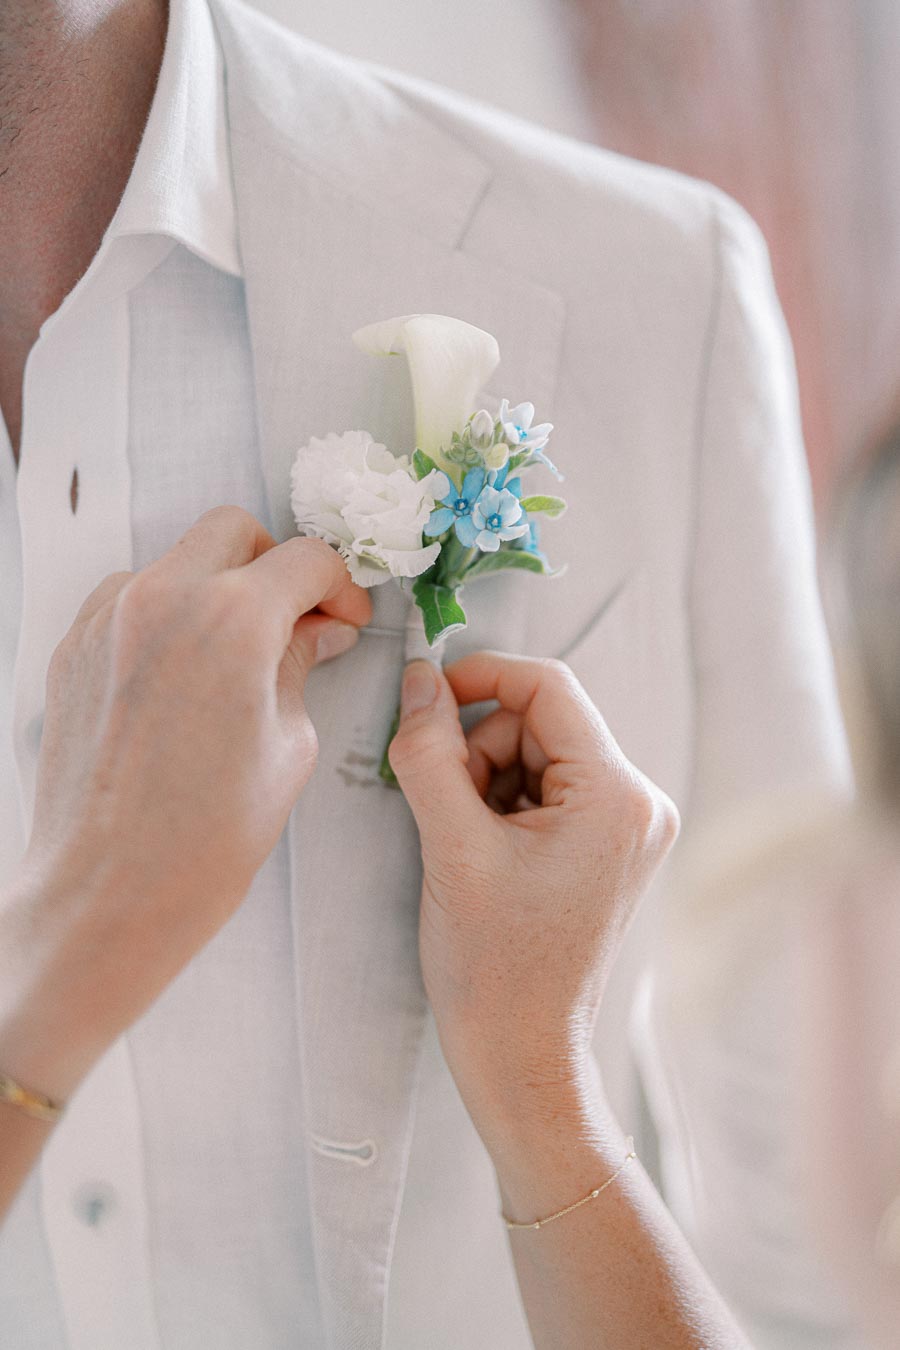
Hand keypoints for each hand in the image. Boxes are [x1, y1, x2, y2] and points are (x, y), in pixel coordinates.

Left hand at [1, 506, 369, 1097]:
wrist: (108, 892)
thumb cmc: (208, 837)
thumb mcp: (287, 747)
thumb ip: (300, 667)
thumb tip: (315, 630)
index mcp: (233, 619)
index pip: (306, 557)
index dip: (340, 585)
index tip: (345, 618)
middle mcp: (164, 598)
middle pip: (233, 531)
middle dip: (275, 564)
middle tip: (295, 620)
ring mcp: (109, 619)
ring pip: (176, 561)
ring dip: (216, 588)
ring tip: (235, 655)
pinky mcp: (74, 649)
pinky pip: (130, 600)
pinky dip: (166, 615)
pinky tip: (183, 676)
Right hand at [388, 652, 678, 1149]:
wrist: (521, 1055)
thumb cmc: (494, 968)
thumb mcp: (450, 846)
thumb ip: (430, 751)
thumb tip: (419, 680)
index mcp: (618, 796)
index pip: (548, 688)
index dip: (481, 678)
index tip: (427, 695)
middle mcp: (639, 803)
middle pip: (540, 723)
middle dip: (479, 751)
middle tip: (447, 811)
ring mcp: (629, 828)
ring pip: (538, 755)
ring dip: (486, 779)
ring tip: (466, 845)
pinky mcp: (609, 847)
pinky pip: (547, 789)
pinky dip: (503, 804)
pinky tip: (486, 855)